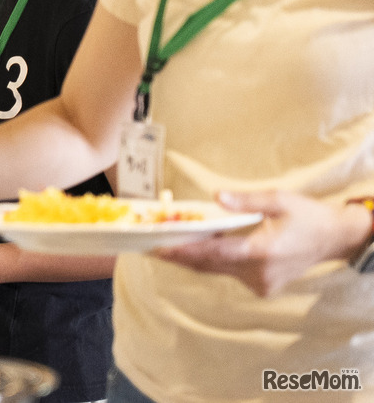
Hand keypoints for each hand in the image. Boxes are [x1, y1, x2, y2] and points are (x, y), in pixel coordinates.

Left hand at [153, 190, 372, 296]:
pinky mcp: (262, 287)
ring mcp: (261, 283)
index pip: (215, 253)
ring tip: (165, 246)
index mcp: (263, 251)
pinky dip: (212, 262)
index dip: (185, 251)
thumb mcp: (280, 200)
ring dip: (193, 258)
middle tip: (150, 246)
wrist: (334, 239)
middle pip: (209, 265)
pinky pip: (228, 273)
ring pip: (217, 271)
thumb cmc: (307, 216)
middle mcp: (260, 272)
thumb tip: (218, 197)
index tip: (160, 248)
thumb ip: (246, 200)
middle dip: (180, 255)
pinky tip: (197, 249)